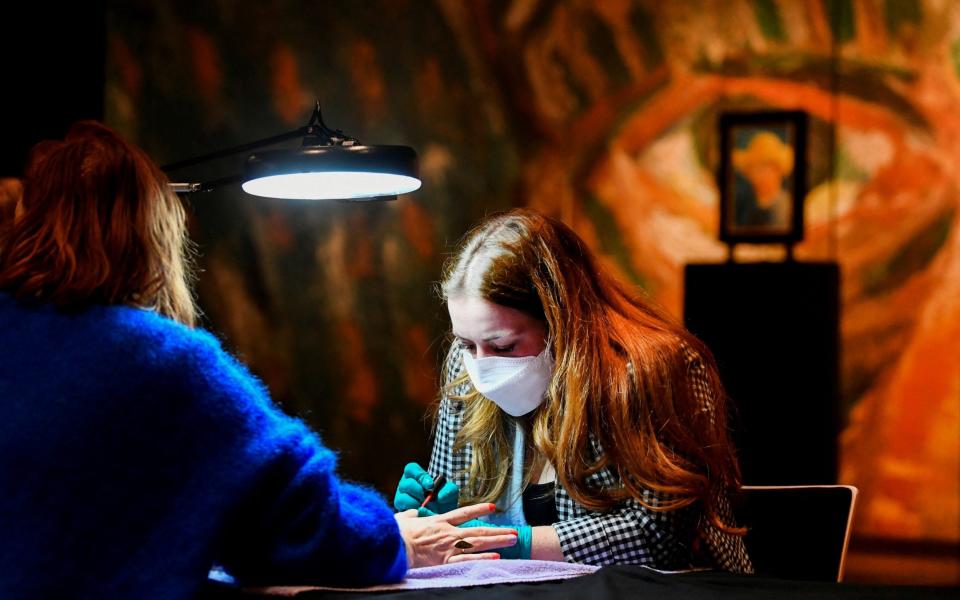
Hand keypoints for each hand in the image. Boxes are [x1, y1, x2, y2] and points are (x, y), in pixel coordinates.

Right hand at [393, 462, 458, 513]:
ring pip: (402, 498)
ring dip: (415, 503)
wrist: (441, 516)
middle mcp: (405, 485)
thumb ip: (449, 490)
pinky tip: (421, 513)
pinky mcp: (401, 510)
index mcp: (415, 476)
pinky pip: (403, 510)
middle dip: (418, 491)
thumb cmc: (444, 500)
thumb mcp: (450, 492)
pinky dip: (413, 512)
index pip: (411, 469)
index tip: (430, 485)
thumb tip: (439, 496)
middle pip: (406, 484)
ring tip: (425, 507)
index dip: (419, 476)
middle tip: (427, 498)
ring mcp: (401, 498)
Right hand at [394, 503, 518, 567]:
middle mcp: (448, 532)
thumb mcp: (403, 520)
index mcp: (438, 521)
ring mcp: (448, 547)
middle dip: (497, 530)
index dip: (479, 509)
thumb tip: (413, 514)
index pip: (463, 513)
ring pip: (478, 543)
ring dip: (497, 541)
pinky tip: (496, 558)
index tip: (493, 507)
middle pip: (478, 529)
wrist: (393, 545)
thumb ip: (411, 516)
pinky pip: (468, 560)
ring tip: (512, 540)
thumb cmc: (396, 533)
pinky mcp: (445, 561)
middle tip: (514, 531)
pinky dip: (483, 558)